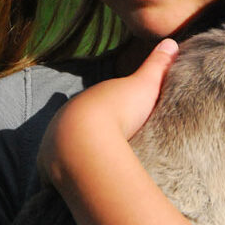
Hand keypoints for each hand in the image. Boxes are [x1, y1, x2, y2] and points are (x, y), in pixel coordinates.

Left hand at [37, 39, 178, 188]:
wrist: (88, 142)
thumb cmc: (119, 111)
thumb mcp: (145, 86)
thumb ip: (157, 65)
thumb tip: (171, 41)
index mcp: (88, 100)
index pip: (96, 105)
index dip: (107, 112)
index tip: (118, 120)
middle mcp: (67, 118)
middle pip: (80, 127)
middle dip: (92, 136)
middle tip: (110, 147)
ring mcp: (55, 144)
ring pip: (68, 149)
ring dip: (80, 156)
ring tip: (97, 169)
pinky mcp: (52, 170)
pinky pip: (61, 173)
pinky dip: (71, 176)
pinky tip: (82, 183)